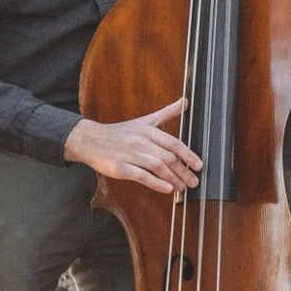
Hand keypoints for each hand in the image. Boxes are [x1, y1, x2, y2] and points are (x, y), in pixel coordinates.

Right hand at [65, 100, 202, 193]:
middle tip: (194, 182)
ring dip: (173, 178)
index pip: (173, 143)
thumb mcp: (144, 120)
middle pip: (167, 157)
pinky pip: (141, 175)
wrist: (91, 140)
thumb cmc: (120, 132)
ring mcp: (130, 154)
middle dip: (183, 171)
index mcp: (147, 130)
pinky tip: (167, 189)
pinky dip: (156, 183)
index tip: (199, 165)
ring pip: (157, 167)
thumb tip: (185, 101)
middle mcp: (140, 141)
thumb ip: (166, 113)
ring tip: (182, 187)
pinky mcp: (120, 167)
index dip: (188, 155)